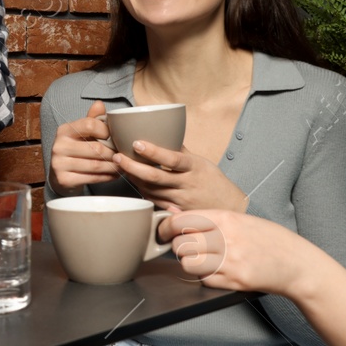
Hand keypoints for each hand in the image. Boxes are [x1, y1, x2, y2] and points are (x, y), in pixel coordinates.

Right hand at [50, 100, 118, 194]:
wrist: (59, 177)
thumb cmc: (75, 151)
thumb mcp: (81, 134)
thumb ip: (91, 120)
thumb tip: (99, 103)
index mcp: (64, 130)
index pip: (89, 124)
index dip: (106, 131)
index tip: (114, 137)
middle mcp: (59, 146)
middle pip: (96, 148)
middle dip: (113, 153)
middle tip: (124, 155)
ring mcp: (59, 164)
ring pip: (96, 164)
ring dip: (113, 166)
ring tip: (122, 165)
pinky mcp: (64, 180)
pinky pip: (92, 178)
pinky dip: (107, 177)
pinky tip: (114, 175)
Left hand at [111, 141, 248, 212]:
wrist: (228, 206)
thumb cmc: (212, 180)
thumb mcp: (200, 162)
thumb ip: (180, 150)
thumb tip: (162, 132)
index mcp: (194, 167)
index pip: (172, 159)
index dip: (153, 152)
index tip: (136, 143)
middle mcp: (187, 184)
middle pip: (156, 177)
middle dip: (133, 167)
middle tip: (117, 157)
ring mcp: (181, 200)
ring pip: (151, 190)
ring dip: (133, 179)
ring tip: (120, 166)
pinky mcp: (176, 212)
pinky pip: (154, 201)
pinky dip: (141, 192)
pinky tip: (133, 183)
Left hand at [162, 209, 317, 294]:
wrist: (297, 263)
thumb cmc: (269, 239)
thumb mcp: (240, 220)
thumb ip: (208, 218)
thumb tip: (173, 214)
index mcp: (227, 218)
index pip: (182, 220)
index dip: (166, 227)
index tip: (164, 232)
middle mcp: (226, 238)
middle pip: (180, 243)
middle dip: (178, 247)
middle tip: (186, 247)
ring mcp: (230, 261)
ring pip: (188, 263)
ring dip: (190, 263)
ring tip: (203, 260)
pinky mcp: (234, 281)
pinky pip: (204, 279)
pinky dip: (205, 276)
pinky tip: (218, 271)